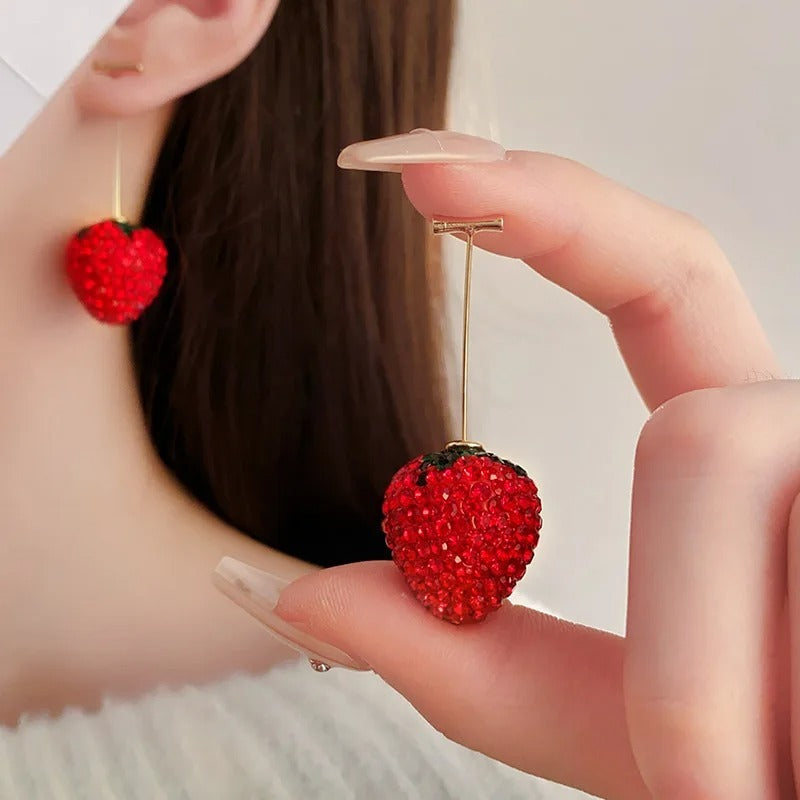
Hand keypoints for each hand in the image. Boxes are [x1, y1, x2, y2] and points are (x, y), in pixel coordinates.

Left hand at [222, 151, 796, 797]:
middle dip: (675, 636)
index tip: (415, 167)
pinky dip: (739, 709)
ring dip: (702, 701)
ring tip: (754, 798)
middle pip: (701, 429)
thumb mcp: (615, 727)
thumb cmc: (768, 780)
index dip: (550, 205)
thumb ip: (468, 659)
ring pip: (730, 472)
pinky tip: (777, 764)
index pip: (665, 277)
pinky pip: (785, 537)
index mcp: (752, 456)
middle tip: (705, 790)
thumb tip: (288, 596)